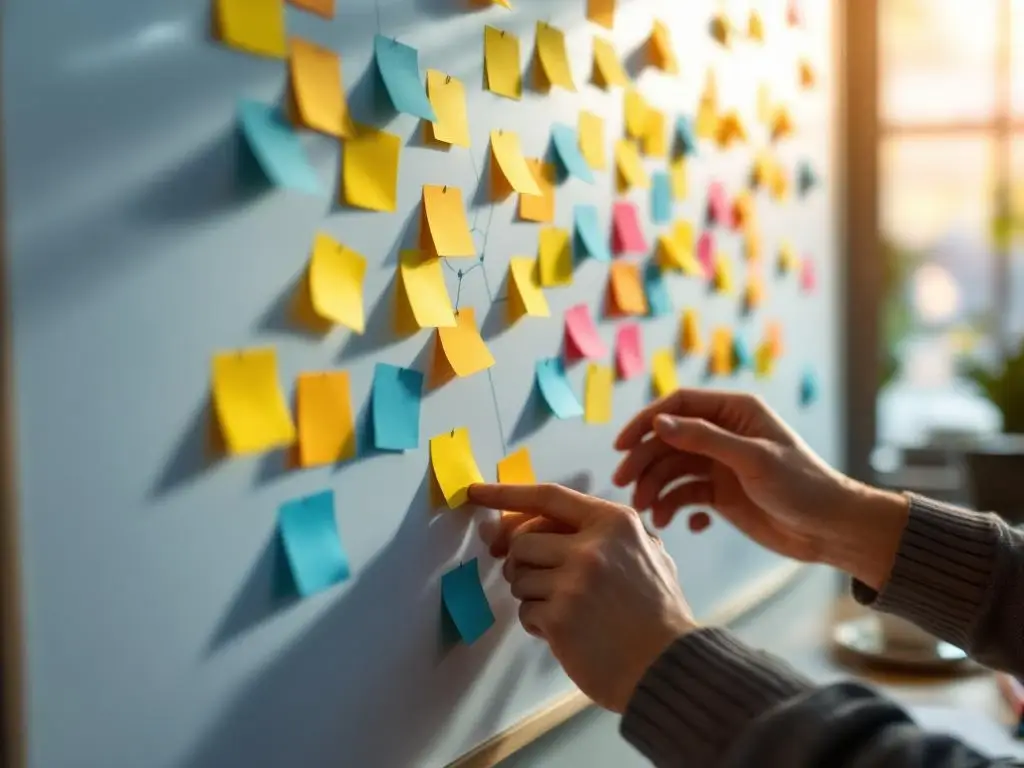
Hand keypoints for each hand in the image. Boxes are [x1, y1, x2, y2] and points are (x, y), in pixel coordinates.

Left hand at [468, 482, 694, 712]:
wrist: (668, 666)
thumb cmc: (657, 612)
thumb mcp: (645, 553)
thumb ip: (602, 534)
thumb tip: (533, 526)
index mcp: (613, 522)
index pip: (548, 497)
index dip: (506, 493)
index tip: (476, 493)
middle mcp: (591, 546)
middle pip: (522, 541)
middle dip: (520, 562)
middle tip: (533, 578)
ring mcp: (574, 582)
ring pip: (519, 578)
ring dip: (532, 596)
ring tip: (564, 610)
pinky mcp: (560, 618)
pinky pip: (526, 611)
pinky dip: (538, 623)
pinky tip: (567, 632)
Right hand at [613, 389, 908, 587]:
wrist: (832, 530)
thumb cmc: (803, 486)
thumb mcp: (752, 459)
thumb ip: (704, 439)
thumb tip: (659, 424)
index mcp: (735, 412)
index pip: (678, 405)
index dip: (646, 422)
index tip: (621, 446)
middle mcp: (723, 434)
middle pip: (668, 440)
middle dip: (644, 462)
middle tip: (625, 486)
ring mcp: (720, 464)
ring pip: (672, 470)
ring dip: (657, 490)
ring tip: (650, 513)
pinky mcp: (721, 494)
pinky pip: (686, 496)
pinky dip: (678, 508)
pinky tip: (684, 525)